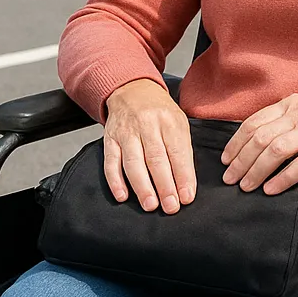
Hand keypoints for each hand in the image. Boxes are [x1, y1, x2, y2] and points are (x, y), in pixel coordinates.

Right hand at [103, 78, 196, 214]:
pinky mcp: (110, 139)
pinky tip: (123, 196)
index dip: (183, 176)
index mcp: (169, 121)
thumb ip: (182, 151)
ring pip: (133, 161)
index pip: (178, 151)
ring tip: (151, 205)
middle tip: (171, 206)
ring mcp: (127, 132)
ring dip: (142, 186)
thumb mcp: (178, 123)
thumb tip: (186, 184)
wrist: (132, 90)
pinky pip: (111, 161)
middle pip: (156, 158)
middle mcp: (147, 125)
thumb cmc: (160, 112)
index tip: (187, 197)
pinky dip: (115, 181)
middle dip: (165, 185)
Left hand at [221, 95, 297, 195]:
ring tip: (246, 186)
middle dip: (241, 161)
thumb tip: (250, 144)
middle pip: (262, 137)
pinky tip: (271, 189)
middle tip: (230, 179)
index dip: (236, 143)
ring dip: (257, 171)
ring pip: (278, 150)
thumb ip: (283, 123)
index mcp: (292, 103)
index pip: (254, 122)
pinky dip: (284, 178)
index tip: (225, 160)